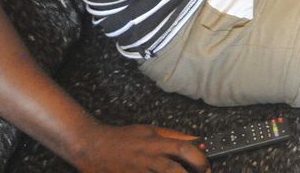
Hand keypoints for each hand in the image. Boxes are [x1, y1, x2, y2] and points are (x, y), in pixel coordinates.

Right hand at [70, 123, 209, 172]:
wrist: (92, 146)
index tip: (207, 165)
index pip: (183, 148)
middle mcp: (148, 156)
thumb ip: (172, 136)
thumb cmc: (122, 138)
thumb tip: (195, 140)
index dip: (199, 158)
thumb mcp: (149, 130)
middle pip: (173, 169)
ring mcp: (138, 170)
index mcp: (155, 141)